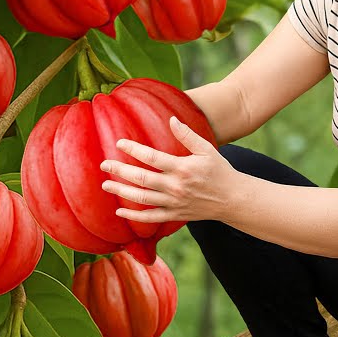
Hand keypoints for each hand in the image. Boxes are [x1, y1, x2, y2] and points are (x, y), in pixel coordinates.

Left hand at [99, 115, 241, 223]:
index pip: (152, 157)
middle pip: (141, 178)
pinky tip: (120, 211)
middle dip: (120, 171)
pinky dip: (134, 216)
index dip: (134, 149)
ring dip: (122, 192)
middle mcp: (175, 186)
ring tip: (106, 184)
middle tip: (104, 164)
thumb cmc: (220, 171)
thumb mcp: (206, 149)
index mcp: (182, 168)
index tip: (119, 143)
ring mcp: (174, 203)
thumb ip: (187, 135)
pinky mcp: (175, 215)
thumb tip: (171, 118)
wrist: (233, 199)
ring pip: (142, 199)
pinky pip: (150, 218)